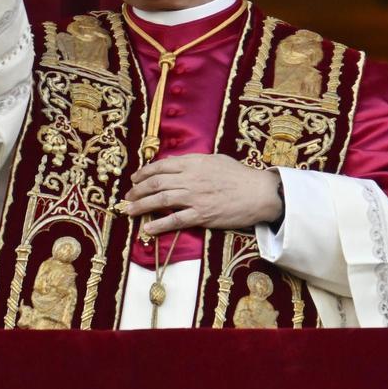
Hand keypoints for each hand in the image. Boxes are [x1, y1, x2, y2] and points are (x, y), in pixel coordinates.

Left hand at [123, 154, 282, 234]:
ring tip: (129, 211)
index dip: (144, 173)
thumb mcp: (216, 159)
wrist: (259, 193)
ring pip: (160, 201)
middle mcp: (191, 179)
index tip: (135, 178)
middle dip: (137, 190)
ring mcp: (195, 198)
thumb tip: (178, 164)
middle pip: (156, 183)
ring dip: (141, 206)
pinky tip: (147, 228)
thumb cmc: (240, 175)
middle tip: (128, 197)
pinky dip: (159, 225)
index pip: (162, 166)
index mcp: (194, 163)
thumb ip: (195, 162)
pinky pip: (175, 220)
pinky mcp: (202, 216)